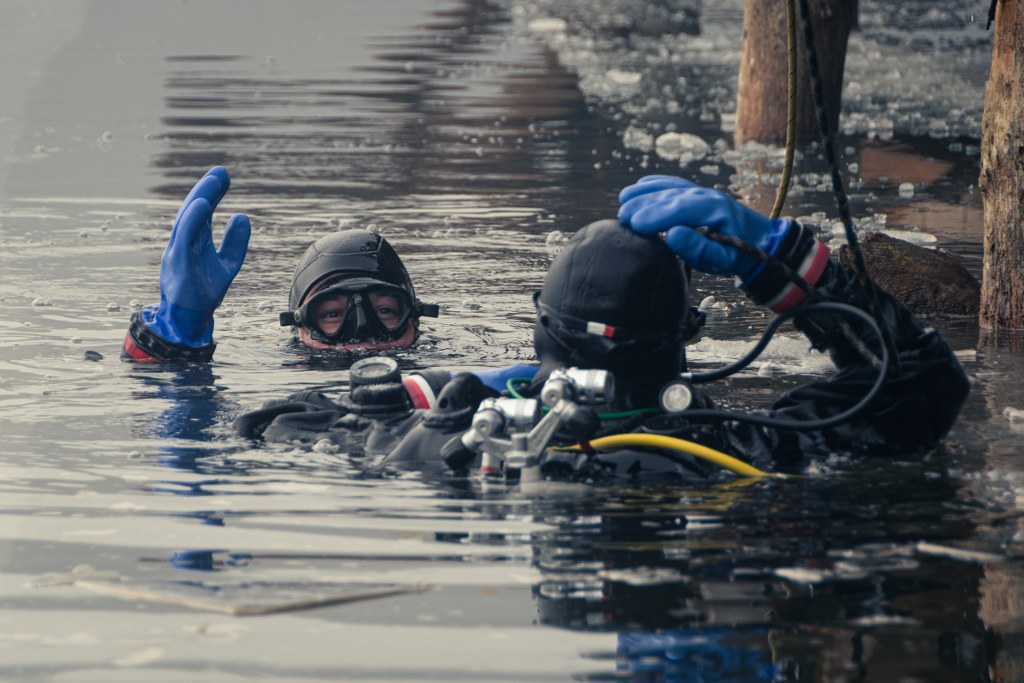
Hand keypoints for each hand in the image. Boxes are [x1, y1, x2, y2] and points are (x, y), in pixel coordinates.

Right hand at [144, 167, 250, 346]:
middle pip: (194, 210)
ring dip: (200, 199)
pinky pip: (184, 237)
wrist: (188, 319)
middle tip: (221, 171)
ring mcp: (178, 251)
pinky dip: (192, 219)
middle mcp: (183, 242)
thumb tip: (242, 216)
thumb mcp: (227, 264)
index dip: (212, 193)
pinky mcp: (179, 263)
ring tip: (214, 182)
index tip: (224, 175)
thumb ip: (235, 243)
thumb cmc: (204, 291)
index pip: (202, 212)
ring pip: (187, 220)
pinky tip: (204, 204)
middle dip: (207, 190)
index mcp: (193, 241)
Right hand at [618, 175, 788, 278]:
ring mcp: (704, 192)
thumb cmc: (741, 256)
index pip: (679, 208)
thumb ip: (697, 249)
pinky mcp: (700, 194)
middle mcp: (708, 196)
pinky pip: (676, 183)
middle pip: (671, 196)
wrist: (763, 242)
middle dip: (644, 204)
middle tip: (622, 217)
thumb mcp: (723, 260)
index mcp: (715, 211)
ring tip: (624, 200)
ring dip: (646, 192)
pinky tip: (641, 185)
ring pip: (671, 187)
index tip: (634, 224)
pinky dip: (657, 183)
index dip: (655, 215)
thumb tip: (670, 235)